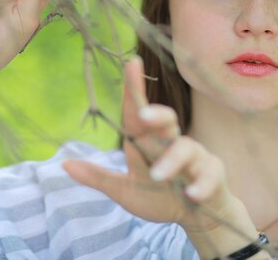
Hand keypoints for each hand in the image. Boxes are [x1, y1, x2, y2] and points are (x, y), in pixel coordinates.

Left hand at [63, 57, 242, 230]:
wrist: (196, 215)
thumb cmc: (159, 196)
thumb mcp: (125, 191)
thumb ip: (99, 177)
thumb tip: (63, 163)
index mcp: (148, 142)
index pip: (138, 112)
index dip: (134, 88)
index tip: (131, 62)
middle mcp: (171, 142)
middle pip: (166, 119)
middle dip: (157, 114)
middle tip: (143, 116)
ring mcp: (194, 157)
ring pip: (186, 148)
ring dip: (172, 161)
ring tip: (158, 176)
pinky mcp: (213, 175)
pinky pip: (209, 175)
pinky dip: (201, 185)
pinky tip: (192, 195)